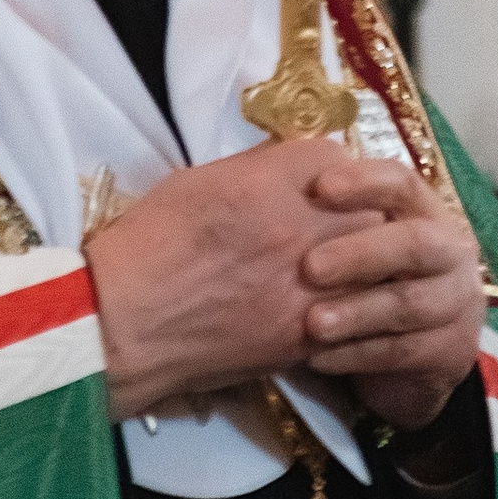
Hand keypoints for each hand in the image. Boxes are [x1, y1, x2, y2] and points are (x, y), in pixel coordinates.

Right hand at [84, 140, 420, 420]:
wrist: (123, 322)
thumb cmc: (147, 244)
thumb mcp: (197, 181)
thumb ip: (256, 171)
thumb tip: (291, 170)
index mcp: (270, 182)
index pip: (340, 161)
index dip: (335, 174)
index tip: (324, 187)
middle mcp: (301, 229)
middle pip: (371, 213)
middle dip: (361, 219)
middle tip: (339, 231)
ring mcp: (310, 287)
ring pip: (374, 270)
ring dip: (364, 269)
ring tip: (342, 273)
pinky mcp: (305, 337)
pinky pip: (353, 318)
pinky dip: (349, 312)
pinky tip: (328, 311)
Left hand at [300, 160, 489, 433]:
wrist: (407, 358)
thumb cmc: (365, 281)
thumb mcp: (348, 241)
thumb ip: (321, 210)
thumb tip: (265, 171)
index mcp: (421, 211)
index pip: (401, 183)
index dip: (365, 182)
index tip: (320, 187)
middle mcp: (449, 250)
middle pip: (415, 243)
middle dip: (362, 254)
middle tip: (310, 267)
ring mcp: (456, 302)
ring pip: (408, 304)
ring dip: (355, 313)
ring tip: (311, 324)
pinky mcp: (452, 351)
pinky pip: (403, 352)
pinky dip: (356, 354)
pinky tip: (316, 357)